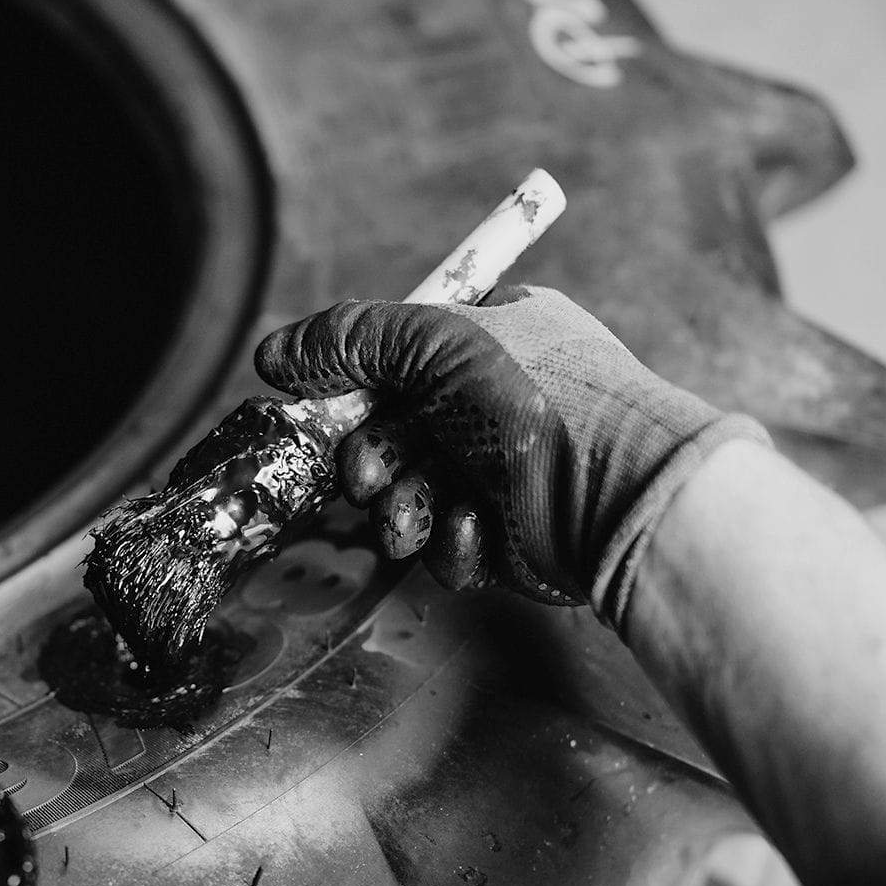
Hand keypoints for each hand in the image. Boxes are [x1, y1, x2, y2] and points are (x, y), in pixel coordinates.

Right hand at [254, 287, 767, 620]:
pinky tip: (477, 527)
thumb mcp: (435, 339)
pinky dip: (452, 540)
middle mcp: (497, 405)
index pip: (400, 358)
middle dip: (373, 459)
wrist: (615, 493)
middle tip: (374, 471)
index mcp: (493, 340)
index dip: (358, 388)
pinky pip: (447, 545)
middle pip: (393, 434)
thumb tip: (270, 356)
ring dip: (403, 507)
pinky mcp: (508, 540)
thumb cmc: (536, 397)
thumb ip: (349, 339)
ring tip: (420, 509)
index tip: (328, 408)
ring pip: (411, 497)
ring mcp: (502, 476)